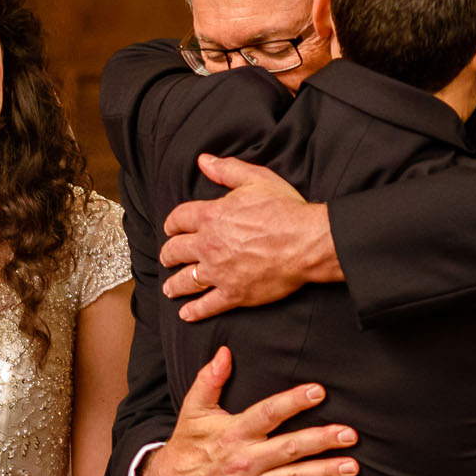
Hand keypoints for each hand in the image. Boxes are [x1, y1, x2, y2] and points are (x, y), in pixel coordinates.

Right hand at [139, 346, 356, 475]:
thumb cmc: (189, 444)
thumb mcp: (193, 409)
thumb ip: (210, 380)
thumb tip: (225, 352)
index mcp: (234, 433)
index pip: (268, 414)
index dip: (294, 402)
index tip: (318, 391)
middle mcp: (245, 460)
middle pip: (289, 448)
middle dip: (321, 441)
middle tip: (349, 434)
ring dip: (324, 473)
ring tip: (352, 466)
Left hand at [159, 154, 340, 320]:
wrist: (307, 242)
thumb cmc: (285, 209)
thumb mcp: (256, 179)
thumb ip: (227, 170)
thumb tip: (204, 161)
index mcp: (211, 216)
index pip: (178, 219)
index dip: (172, 224)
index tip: (171, 229)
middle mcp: (208, 245)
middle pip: (175, 251)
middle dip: (169, 255)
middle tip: (168, 258)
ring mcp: (219, 272)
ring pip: (185, 281)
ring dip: (174, 285)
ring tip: (170, 288)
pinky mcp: (233, 294)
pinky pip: (206, 306)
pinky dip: (194, 311)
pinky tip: (186, 314)